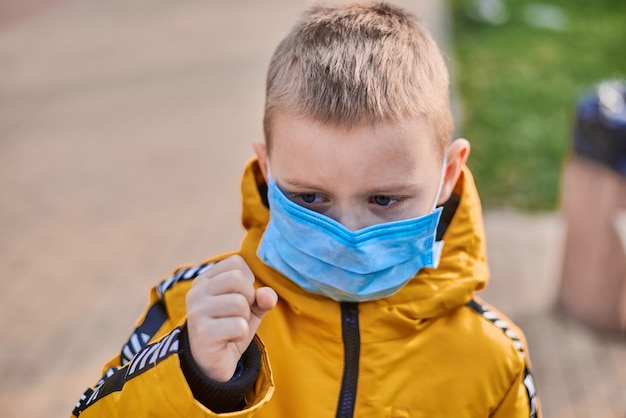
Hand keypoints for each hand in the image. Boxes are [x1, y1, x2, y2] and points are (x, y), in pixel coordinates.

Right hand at [186, 255, 276, 381]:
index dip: (248, 281)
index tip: (240, 298)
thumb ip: (262, 297)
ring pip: (240, 303)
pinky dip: (241, 334)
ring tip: (232, 328)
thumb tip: (269, 296)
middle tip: (238, 315)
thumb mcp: (250, 309)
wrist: (212, 365)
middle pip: (238, 278)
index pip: (236, 263)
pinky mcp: (203, 333)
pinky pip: (239, 326)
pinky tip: (229, 340)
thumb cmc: (230, 329)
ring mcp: (197, 312)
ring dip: (244, 318)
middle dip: (248, 299)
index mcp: (205, 280)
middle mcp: (197, 292)